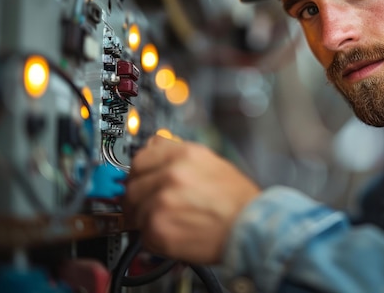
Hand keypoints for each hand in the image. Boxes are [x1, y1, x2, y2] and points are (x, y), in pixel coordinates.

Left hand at [124, 135, 260, 263]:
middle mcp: (171, 174)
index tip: (140, 180)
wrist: (251, 227)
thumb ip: (178, 152)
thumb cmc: (238, 199)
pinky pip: (143, 233)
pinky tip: (174, 233)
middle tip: (149, 207)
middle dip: (138, 198)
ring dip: (145, 220)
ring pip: (134, 211)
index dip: (139, 172)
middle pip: (132, 185)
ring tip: (169, 222)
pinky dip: (154, 238)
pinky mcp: (159, 229)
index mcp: (184, 154)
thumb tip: (155, 145)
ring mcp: (162, 202)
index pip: (140, 158)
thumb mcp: (212, 162)